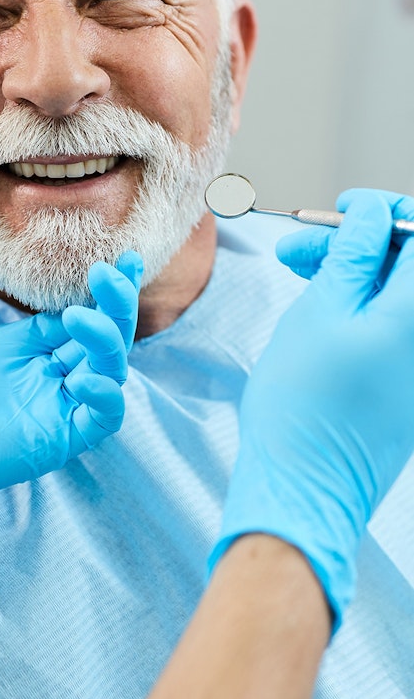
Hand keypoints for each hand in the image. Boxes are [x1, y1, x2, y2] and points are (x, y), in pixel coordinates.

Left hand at [0, 247, 141, 573]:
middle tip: (112, 271)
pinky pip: (98, 422)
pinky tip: (85, 374)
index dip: (99, 290)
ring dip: (108, 341)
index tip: (116, 257)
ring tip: (78, 316)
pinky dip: (107, 397)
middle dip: (115, 305)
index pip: (72, 318)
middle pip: (99, 340)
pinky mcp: (43, 442)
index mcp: (9, 349)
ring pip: (106, 374)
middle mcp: (32, 377)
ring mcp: (41, 410)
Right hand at [209, 189, 413, 629]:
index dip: (383, 214)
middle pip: (407, 268)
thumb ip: (354, 254)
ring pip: (395, 298)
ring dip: (352, 276)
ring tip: (296, 274)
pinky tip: (318, 306)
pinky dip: (360, 308)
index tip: (344, 210)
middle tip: (300, 249)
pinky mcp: (408, 390)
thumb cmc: (303, 404)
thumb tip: (373, 213)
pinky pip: (393, 329)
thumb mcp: (320, 310)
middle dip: (357, 245)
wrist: (304, 488)